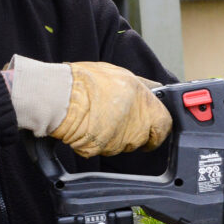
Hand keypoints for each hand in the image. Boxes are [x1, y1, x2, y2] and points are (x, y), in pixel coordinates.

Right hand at [7, 56, 171, 157]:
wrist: (59, 95)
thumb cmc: (85, 81)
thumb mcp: (120, 74)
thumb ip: (142, 85)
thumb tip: (155, 87)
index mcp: (145, 103)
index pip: (165, 124)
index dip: (159, 128)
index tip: (153, 129)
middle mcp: (136, 123)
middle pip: (144, 138)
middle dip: (135, 135)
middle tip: (119, 124)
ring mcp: (119, 138)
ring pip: (123, 145)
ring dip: (114, 138)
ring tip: (98, 120)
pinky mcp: (101, 148)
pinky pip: (103, 149)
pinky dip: (96, 143)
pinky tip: (87, 128)